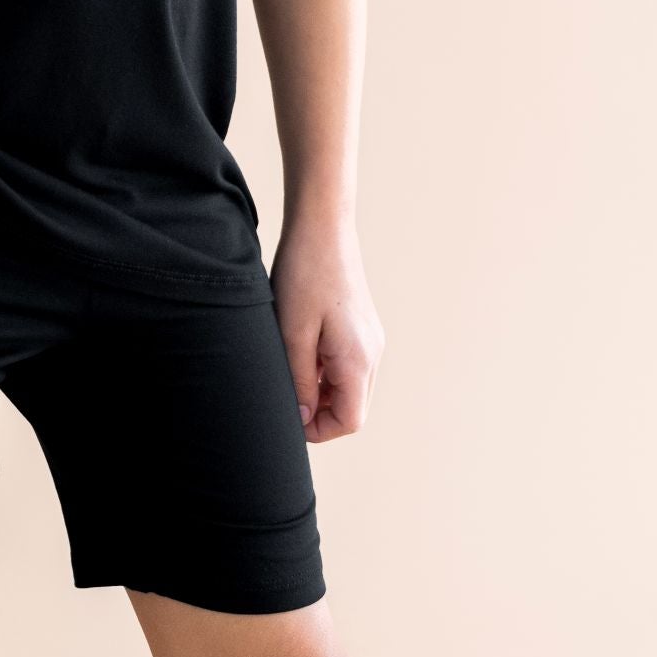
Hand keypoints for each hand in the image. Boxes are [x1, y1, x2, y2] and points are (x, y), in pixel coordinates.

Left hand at [270, 213, 382, 441]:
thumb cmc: (304, 275)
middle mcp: (372, 353)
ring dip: (320, 390)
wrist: (322, 226)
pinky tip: (300, 349)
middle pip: (352, 408)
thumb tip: (302, 420)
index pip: (349, 421)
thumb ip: (299, 382)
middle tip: (284, 394)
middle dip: (318, 412)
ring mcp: (369, 339)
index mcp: (358, 359)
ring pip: (349, 387)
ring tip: (288, 367)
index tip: (288, 417)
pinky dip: (325, 370)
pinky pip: (347, 365)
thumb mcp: (292, 334)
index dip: (317, 429)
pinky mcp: (362, 327)